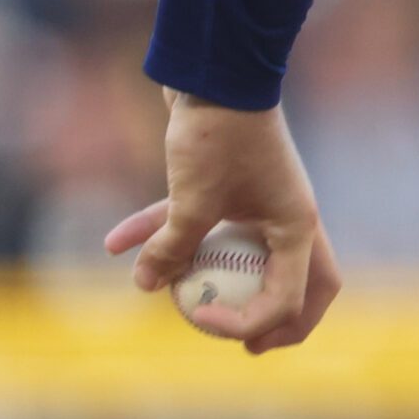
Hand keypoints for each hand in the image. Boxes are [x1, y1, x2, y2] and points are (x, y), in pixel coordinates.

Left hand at [103, 88, 341, 353]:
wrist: (218, 71)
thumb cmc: (217, 136)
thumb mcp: (190, 199)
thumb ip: (171, 247)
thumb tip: (145, 285)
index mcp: (297, 227)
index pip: (287, 297)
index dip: (246, 323)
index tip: (202, 321)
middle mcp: (291, 218)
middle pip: (300, 284)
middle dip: (276, 321)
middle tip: (248, 346)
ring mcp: (264, 201)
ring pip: (249, 255)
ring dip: (215, 280)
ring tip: (181, 305)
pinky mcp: (233, 184)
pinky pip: (207, 221)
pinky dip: (169, 232)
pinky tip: (117, 241)